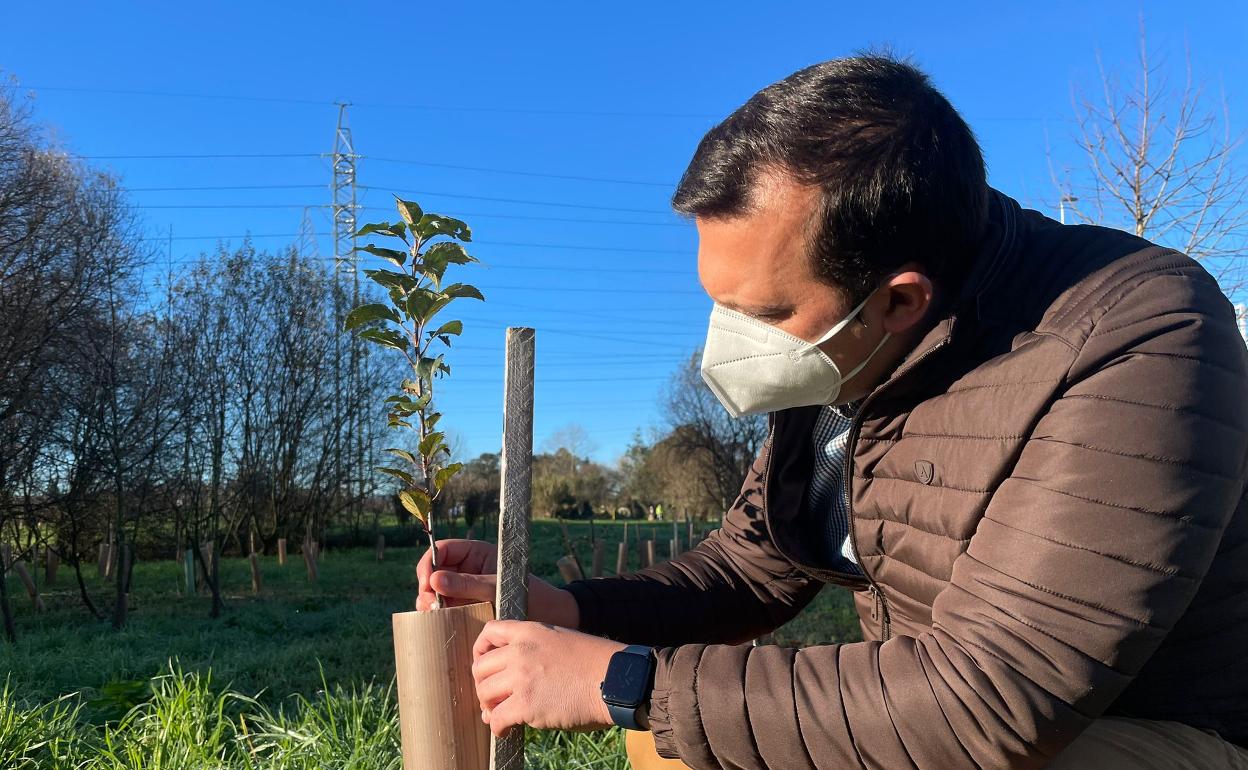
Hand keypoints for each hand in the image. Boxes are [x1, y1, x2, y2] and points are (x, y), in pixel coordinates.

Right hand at [415, 539, 579, 627]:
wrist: (551, 616)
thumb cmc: (532, 594)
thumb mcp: (498, 587)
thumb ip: (468, 584)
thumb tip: (434, 580)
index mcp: (476, 554)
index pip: (443, 550)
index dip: (430, 563)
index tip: (426, 584)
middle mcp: (468, 570)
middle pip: (435, 571)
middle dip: (426, 587)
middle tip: (429, 605)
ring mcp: (467, 590)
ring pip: (437, 592)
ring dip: (430, 602)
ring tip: (434, 614)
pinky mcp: (468, 608)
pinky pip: (447, 608)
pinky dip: (439, 615)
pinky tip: (440, 623)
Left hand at [472, 619, 624, 735]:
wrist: (615, 680)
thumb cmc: (595, 663)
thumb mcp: (561, 639)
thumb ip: (535, 649)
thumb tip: (514, 675)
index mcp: (530, 631)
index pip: (490, 631)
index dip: (480, 649)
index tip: (484, 665)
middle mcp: (521, 651)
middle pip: (480, 666)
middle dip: (482, 684)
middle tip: (491, 697)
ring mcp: (522, 677)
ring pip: (484, 692)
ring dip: (489, 706)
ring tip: (498, 714)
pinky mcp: (526, 703)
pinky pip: (497, 718)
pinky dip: (498, 727)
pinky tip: (506, 731)